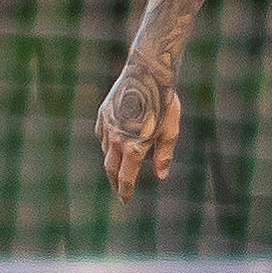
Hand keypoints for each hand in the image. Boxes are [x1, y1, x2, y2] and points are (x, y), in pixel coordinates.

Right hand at [96, 59, 181, 201]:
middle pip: (110, 169)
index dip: (125, 191)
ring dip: (112, 162)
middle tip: (119, 190)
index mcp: (133, 148)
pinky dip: (107, 143)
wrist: (146, 72)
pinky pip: (102, 135)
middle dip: (115, 182)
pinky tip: (114, 143)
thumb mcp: (170, 131)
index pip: (125, 178)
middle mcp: (116, 140)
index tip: (125, 200)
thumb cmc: (163, 102)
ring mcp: (106, 127)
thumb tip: (161, 176)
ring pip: (106, 151)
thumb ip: (163, 156)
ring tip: (120, 167)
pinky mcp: (102, 115)